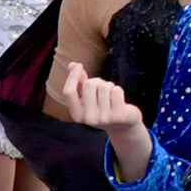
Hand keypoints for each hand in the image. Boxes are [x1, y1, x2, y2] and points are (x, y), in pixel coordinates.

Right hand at [63, 61, 152, 181]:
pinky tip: (119, 99)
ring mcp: (104, 118)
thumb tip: (72, 64)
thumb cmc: (102, 107)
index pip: (68, 92)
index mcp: (77, 115)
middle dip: (97, 81)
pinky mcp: (119, 115)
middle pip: (88, 85)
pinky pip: (116, 90)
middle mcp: (89, 119)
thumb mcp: (88, 98)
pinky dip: (118, 90)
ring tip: (111, 96)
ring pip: (104, 86)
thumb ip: (79, 82)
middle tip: (102, 89)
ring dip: (109, 86)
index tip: (79, 66)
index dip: (72, 76)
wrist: (122, 126)